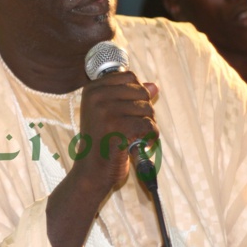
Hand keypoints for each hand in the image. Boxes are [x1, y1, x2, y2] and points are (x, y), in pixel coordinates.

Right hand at [72, 71, 158, 196]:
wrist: (92, 170)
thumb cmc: (103, 141)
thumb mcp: (111, 114)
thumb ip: (131, 97)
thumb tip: (154, 86)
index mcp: (93, 90)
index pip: (129, 76)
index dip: (136, 94)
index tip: (126, 112)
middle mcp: (97, 97)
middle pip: (141, 91)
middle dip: (143, 111)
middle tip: (130, 127)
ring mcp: (106, 112)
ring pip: (148, 109)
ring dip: (147, 125)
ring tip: (132, 136)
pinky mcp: (118, 128)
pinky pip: (150, 125)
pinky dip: (150, 137)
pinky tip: (137, 144)